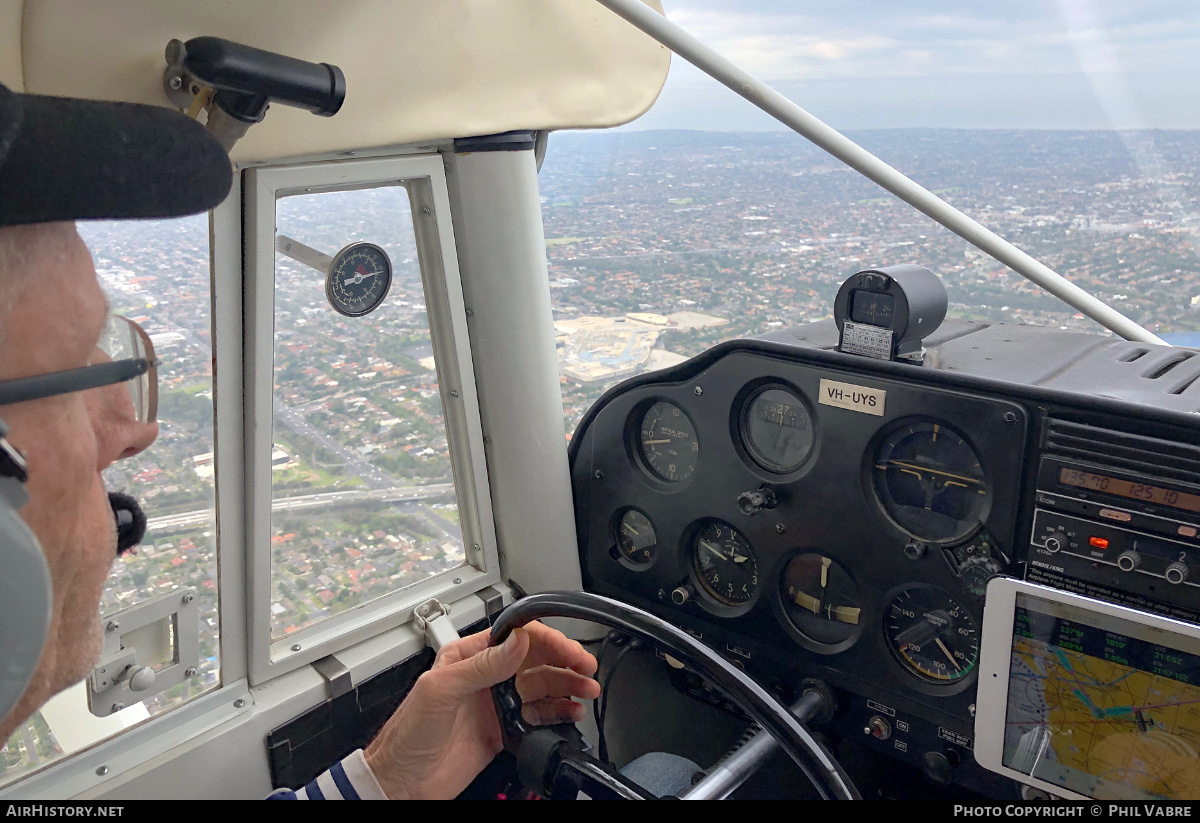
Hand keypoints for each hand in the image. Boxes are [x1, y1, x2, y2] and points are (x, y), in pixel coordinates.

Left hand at [363, 621, 600, 799]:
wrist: (402, 782)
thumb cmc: (407, 735)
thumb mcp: (440, 690)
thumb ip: (482, 665)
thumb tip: (517, 641)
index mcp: (468, 657)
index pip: (515, 638)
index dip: (545, 640)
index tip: (567, 649)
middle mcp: (486, 677)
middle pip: (535, 660)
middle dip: (564, 661)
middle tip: (586, 669)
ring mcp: (497, 704)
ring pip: (541, 687)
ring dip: (567, 686)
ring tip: (587, 691)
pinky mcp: (504, 731)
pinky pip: (538, 717)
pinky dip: (558, 713)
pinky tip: (571, 712)